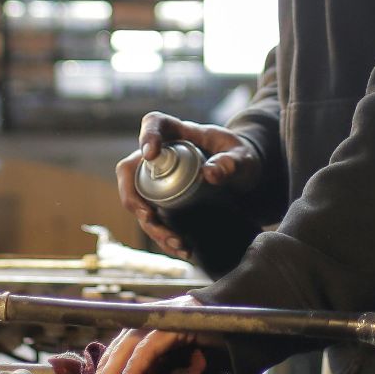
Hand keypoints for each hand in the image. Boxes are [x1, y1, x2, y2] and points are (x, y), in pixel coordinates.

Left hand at [88, 294, 201, 373]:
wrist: (238, 323)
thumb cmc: (210, 344)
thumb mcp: (177, 360)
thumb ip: (158, 369)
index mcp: (147, 326)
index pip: (116, 350)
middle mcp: (149, 318)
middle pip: (116, 349)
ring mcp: (160, 317)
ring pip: (126, 348)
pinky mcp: (172, 323)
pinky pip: (146, 350)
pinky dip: (133, 371)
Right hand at [114, 112, 261, 260]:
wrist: (242, 175)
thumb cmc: (240, 156)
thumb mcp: (242, 156)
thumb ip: (231, 162)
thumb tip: (211, 174)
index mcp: (178, 132)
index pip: (154, 123)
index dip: (146, 137)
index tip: (150, 155)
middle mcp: (161, 154)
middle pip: (131, 170)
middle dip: (134, 198)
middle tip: (151, 218)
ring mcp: (159, 178)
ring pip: (139, 200)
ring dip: (150, 225)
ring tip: (177, 243)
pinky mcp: (164, 200)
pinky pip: (153, 218)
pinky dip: (163, 237)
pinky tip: (183, 250)